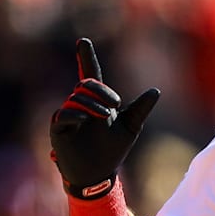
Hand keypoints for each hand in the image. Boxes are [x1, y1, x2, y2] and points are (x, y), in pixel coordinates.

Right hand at [49, 38, 159, 198]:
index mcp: (97, 101)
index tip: (83, 41)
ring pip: (76, 97)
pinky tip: (83, 120)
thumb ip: (141, 109)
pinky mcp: (59, 129)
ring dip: (92, 104)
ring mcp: (68, 115)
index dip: (86, 57)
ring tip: (103, 117)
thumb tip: (156, 90)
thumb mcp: (131, 127)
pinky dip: (75, 114)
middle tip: (114, 106)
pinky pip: (63, 114)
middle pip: (86, 83)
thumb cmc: (114, 149)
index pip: (90, 74)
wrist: (100, 174)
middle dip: (101, 90)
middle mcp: (80, 104)